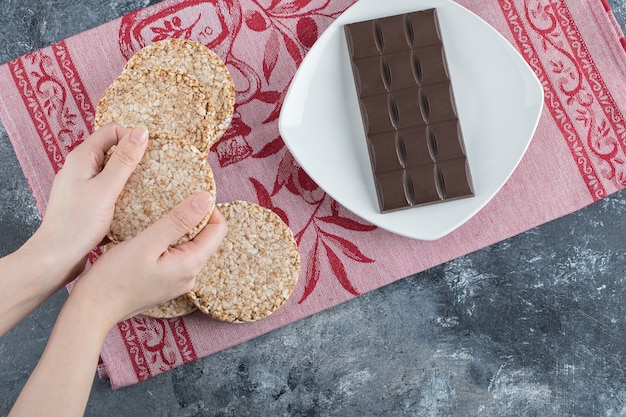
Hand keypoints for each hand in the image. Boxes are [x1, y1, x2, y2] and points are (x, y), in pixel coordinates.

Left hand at [31, 123, 148, 282]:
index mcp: (82, 157)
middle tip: (153, 170)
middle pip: (113, 149)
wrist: (56, 256)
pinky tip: (132, 205)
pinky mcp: (86, 201)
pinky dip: (122, 191)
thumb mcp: (107, 189)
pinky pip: (108, 187)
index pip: (112, 130)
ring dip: (129, 176)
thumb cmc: (77, 224)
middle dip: (134, 156)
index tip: (151, 153)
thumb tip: (140, 131)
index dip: (132, 137)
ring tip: (146, 188)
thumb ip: (124, 160)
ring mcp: (82, 184)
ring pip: (111, 170)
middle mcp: (79, 167)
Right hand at [71, 192, 227, 325]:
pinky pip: (177, 255)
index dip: (208, 209)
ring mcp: (178, 281)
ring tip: (158, 217)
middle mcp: (190, 275)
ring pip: (191, 245)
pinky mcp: (166, 282)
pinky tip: (151, 235)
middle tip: (170, 202)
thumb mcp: (146, 242)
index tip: (188, 196)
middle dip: (193, 218)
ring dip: (180, 229)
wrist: (92, 309)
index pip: (219, 229)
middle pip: (206, 238)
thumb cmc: (114, 278)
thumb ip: (178, 220)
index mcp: (191, 264)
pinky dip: (169, 241)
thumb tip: (205, 199)